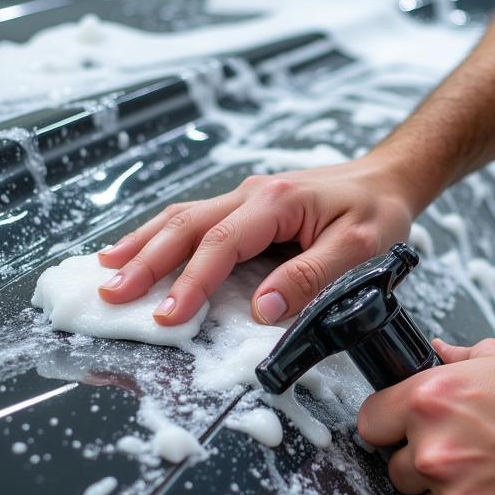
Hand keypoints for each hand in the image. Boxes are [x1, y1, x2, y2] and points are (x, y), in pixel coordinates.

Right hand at [96, 155, 413, 324]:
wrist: (387, 178)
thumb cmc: (378, 211)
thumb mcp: (360, 248)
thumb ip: (312, 276)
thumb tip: (264, 310)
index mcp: (277, 202)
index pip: (221, 244)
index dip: (191, 282)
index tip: (168, 315)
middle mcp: (252, 194)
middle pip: (186, 226)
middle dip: (146, 261)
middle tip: (112, 293)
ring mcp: (246, 198)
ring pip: (182, 218)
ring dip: (143, 245)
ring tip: (106, 270)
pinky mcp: (247, 208)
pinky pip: (195, 221)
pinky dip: (162, 237)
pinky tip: (138, 250)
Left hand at [357, 338, 494, 494]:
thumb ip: (458, 359)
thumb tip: (435, 351)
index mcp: (428, 402)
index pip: (370, 424)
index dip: (388, 429)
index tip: (403, 434)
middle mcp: (434, 452)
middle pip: (397, 472)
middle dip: (425, 466)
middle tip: (466, 456)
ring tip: (490, 480)